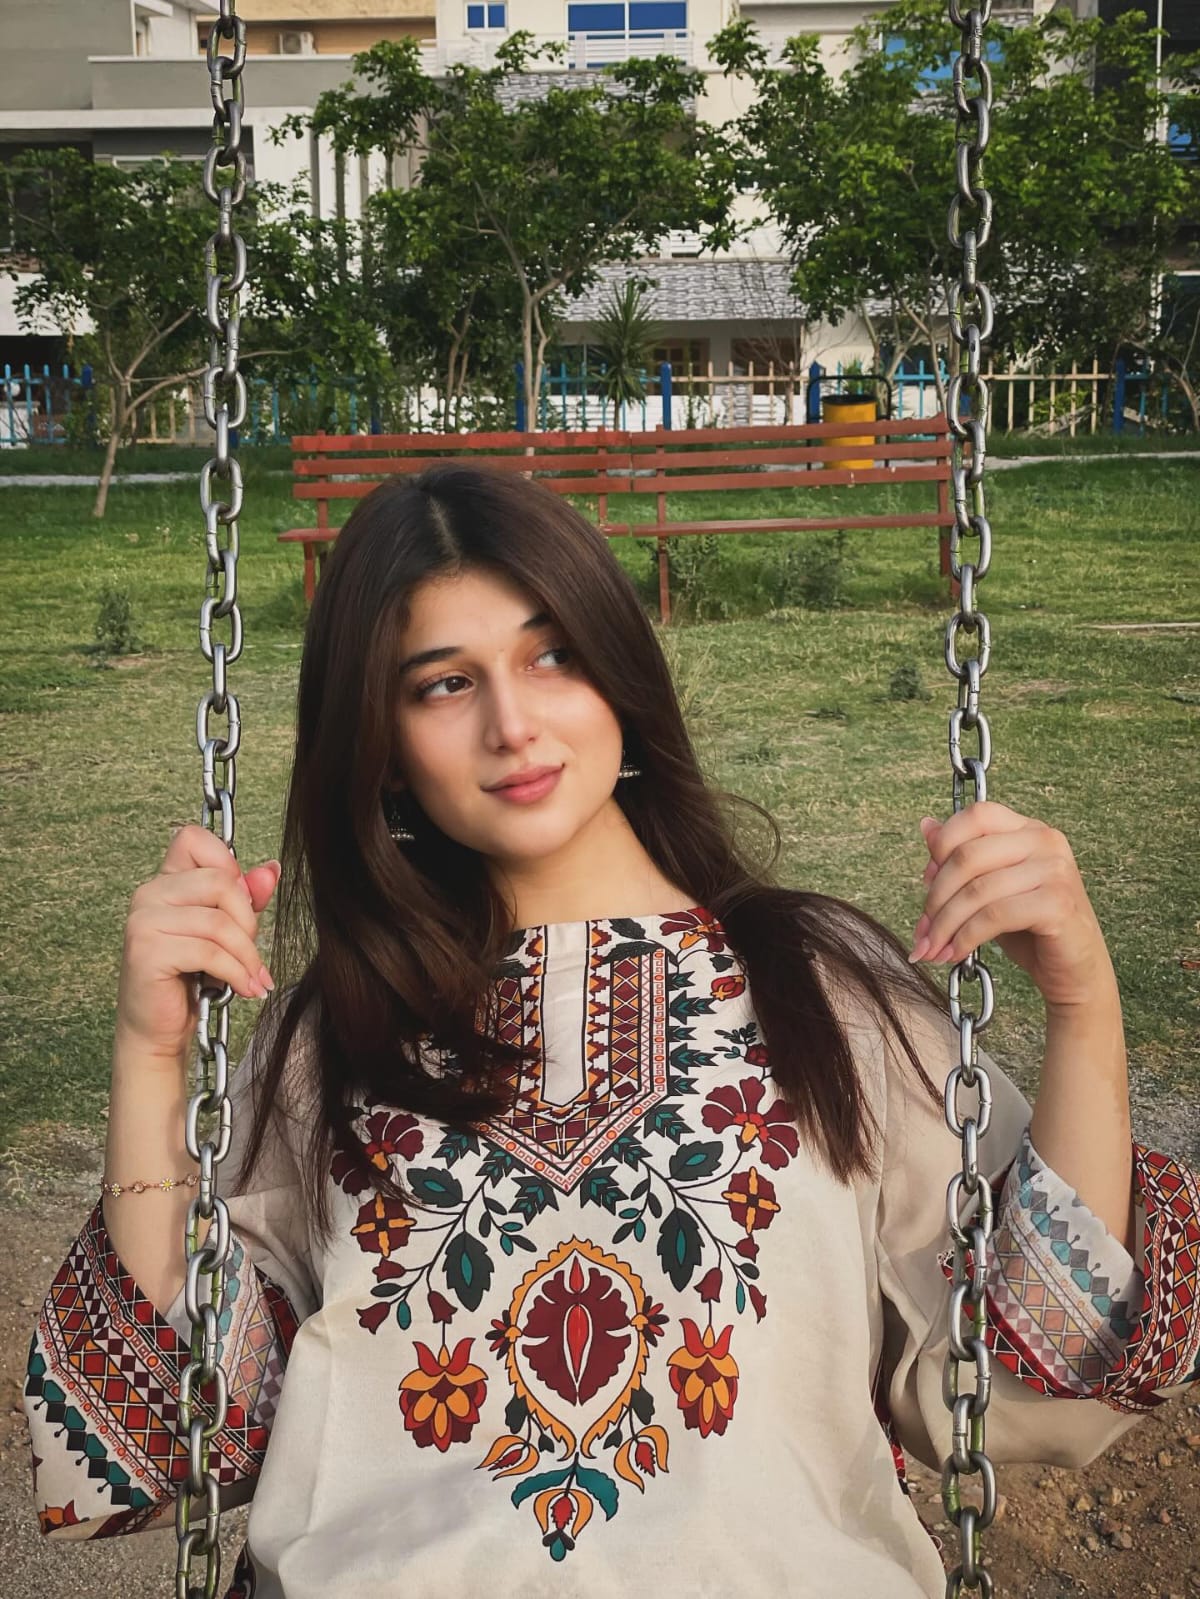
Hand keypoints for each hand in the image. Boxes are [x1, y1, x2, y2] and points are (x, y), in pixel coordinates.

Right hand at [115, 823, 280, 1063]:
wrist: (159, 1029)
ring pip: (218, 921)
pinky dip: (236, 972)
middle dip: (248, 920)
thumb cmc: (191, 978)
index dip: (226, 863)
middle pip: (219, 881)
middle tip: (253, 953)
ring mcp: (143, 920)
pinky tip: (246, 988)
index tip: (241, 901)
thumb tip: (271, 869)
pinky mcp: (146, 950)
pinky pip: (208, 951)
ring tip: (254, 977)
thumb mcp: (226, 932)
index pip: (193, 838)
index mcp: (166, 881)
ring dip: (246, 955)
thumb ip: (245, 898)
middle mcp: (149, 894)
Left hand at [909, 800, 1114, 1008]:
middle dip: (935, 898)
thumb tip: (926, 827)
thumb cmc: (1031, 928)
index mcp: (1028, 829)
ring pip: (977, 890)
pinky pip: (995, 915)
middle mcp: (1046, 841)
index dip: (941, 846)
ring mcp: (1056, 870)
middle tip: (924, 930)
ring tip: (933, 948)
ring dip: (945, 925)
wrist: (1075, 971)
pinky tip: (956, 952)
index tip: (926, 882)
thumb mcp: (989, 888)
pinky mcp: (1058, 903)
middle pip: (968, 855)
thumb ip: (961, 858)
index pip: (975, 815)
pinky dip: (966, 937)